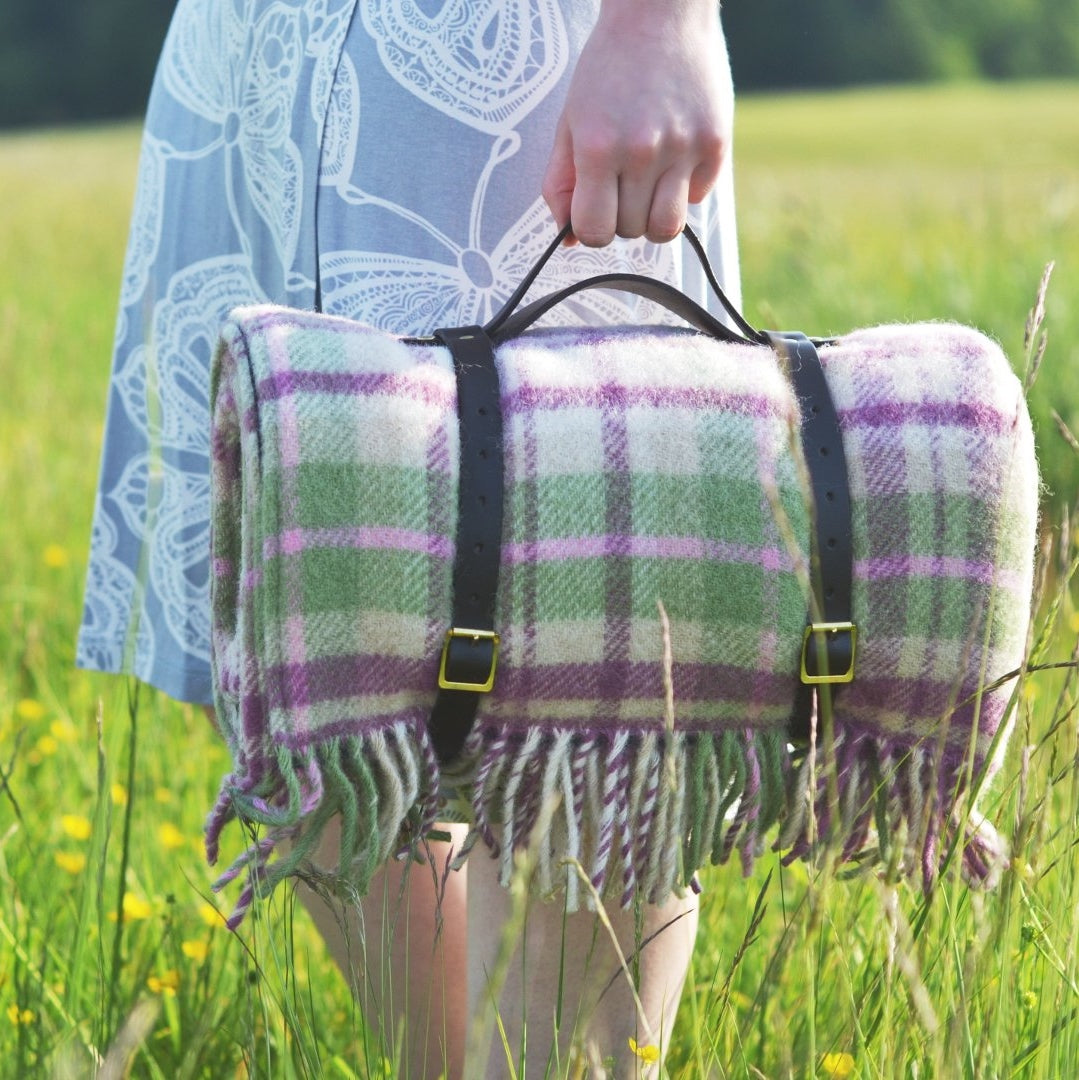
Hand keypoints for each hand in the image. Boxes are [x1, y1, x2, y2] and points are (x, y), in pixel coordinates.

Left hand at [541, 0, 730, 246]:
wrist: (660, 13)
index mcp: (597, 147)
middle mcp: (642, 151)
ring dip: (653, 216)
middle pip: (630, 231)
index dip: (591, 230)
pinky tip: (675, 155)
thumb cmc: (607, 70)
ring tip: (648, 185)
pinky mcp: (716, 144)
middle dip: (622, 217)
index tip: (595, 212)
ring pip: (666, 228)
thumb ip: (561, 183)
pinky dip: (684, 188)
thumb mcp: (569, 122)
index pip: (594, 232)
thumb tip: (569, 238)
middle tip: (622, 183)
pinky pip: (697, 198)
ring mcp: (683, 148)